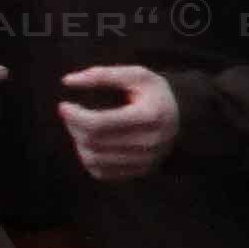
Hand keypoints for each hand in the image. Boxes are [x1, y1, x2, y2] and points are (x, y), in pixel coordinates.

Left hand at [54, 64, 181, 181]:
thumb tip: (68, 81)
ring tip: (82, 128)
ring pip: (93, 159)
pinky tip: (93, 143)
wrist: (185, 119)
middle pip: (93, 142)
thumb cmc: (156, 94)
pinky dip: (89, 158)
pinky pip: (100, 172)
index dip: (74, 116)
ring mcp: (144, 162)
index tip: (63, 105)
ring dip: (79, 142)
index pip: (99, 124)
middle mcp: (148, 144)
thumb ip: (102, 75)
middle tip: (72, 114)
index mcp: (149, 117)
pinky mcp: (138, 173)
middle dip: (74, 127)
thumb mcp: (136, 76)